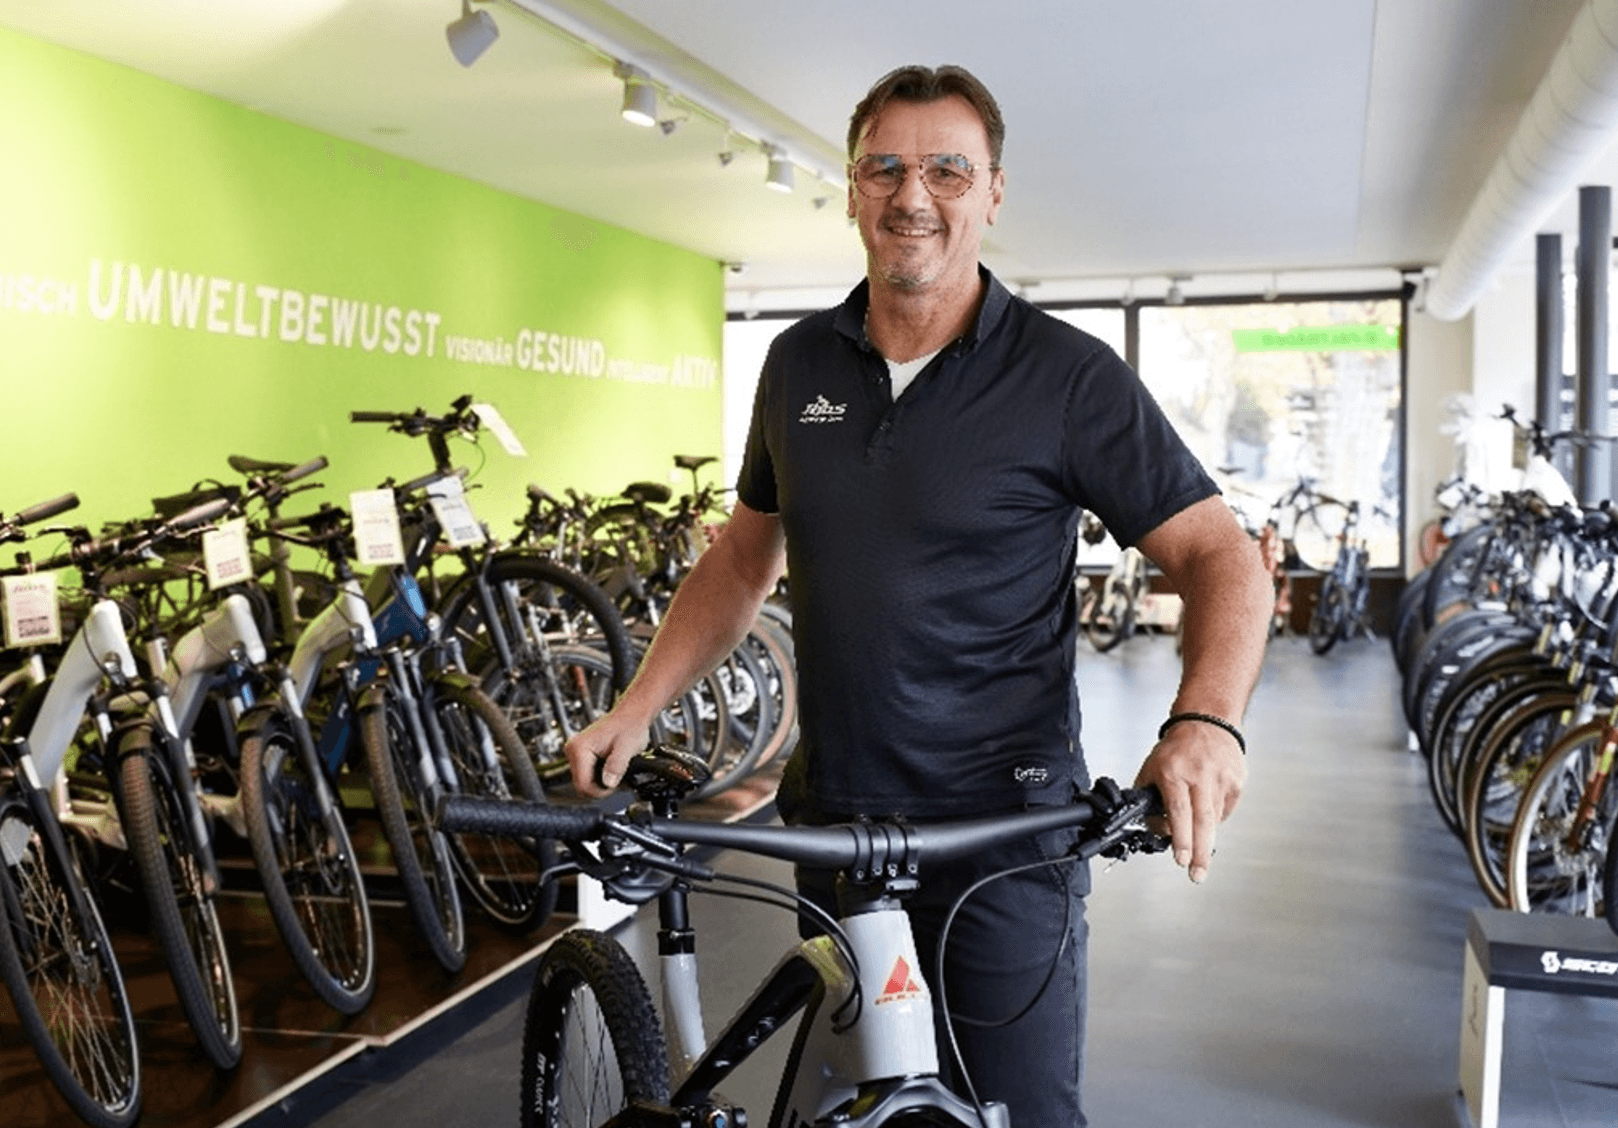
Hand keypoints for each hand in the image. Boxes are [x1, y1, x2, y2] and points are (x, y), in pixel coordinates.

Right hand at [564, 714, 649, 798]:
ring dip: (599, 782)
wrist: (631, 716)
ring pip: (583, 782)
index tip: (614, 786)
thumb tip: (608, 783)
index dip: (600, 791)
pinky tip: (609, 770)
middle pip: (581, 785)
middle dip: (600, 788)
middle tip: (617, 780)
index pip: (583, 784)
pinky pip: (586, 775)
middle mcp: (573, 750)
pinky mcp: (580, 755)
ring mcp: (575, 752)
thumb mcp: (627, 747)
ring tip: (615, 773)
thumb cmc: (630, 726)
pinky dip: (598, 777)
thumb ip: (617, 765)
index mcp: (580, 748)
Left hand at [1133, 719, 1246, 882]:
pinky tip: (1206, 808)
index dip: (1180, 837)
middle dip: (1199, 852)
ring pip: (1214, 819)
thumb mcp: (1152, 768)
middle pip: (1202, 821)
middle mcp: (1199, 775)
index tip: (1180, 859)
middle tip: (1196, 875)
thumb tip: (1156, 829)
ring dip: (1205, 839)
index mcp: (1174, 772)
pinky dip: (1214, 818)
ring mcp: (1221, 779)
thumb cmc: (1176, 749)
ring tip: (1199, 856)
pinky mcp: (1237, 782)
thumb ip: (1150, 799)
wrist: (1206, 722)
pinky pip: (1224, 810)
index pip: (1178, 810)